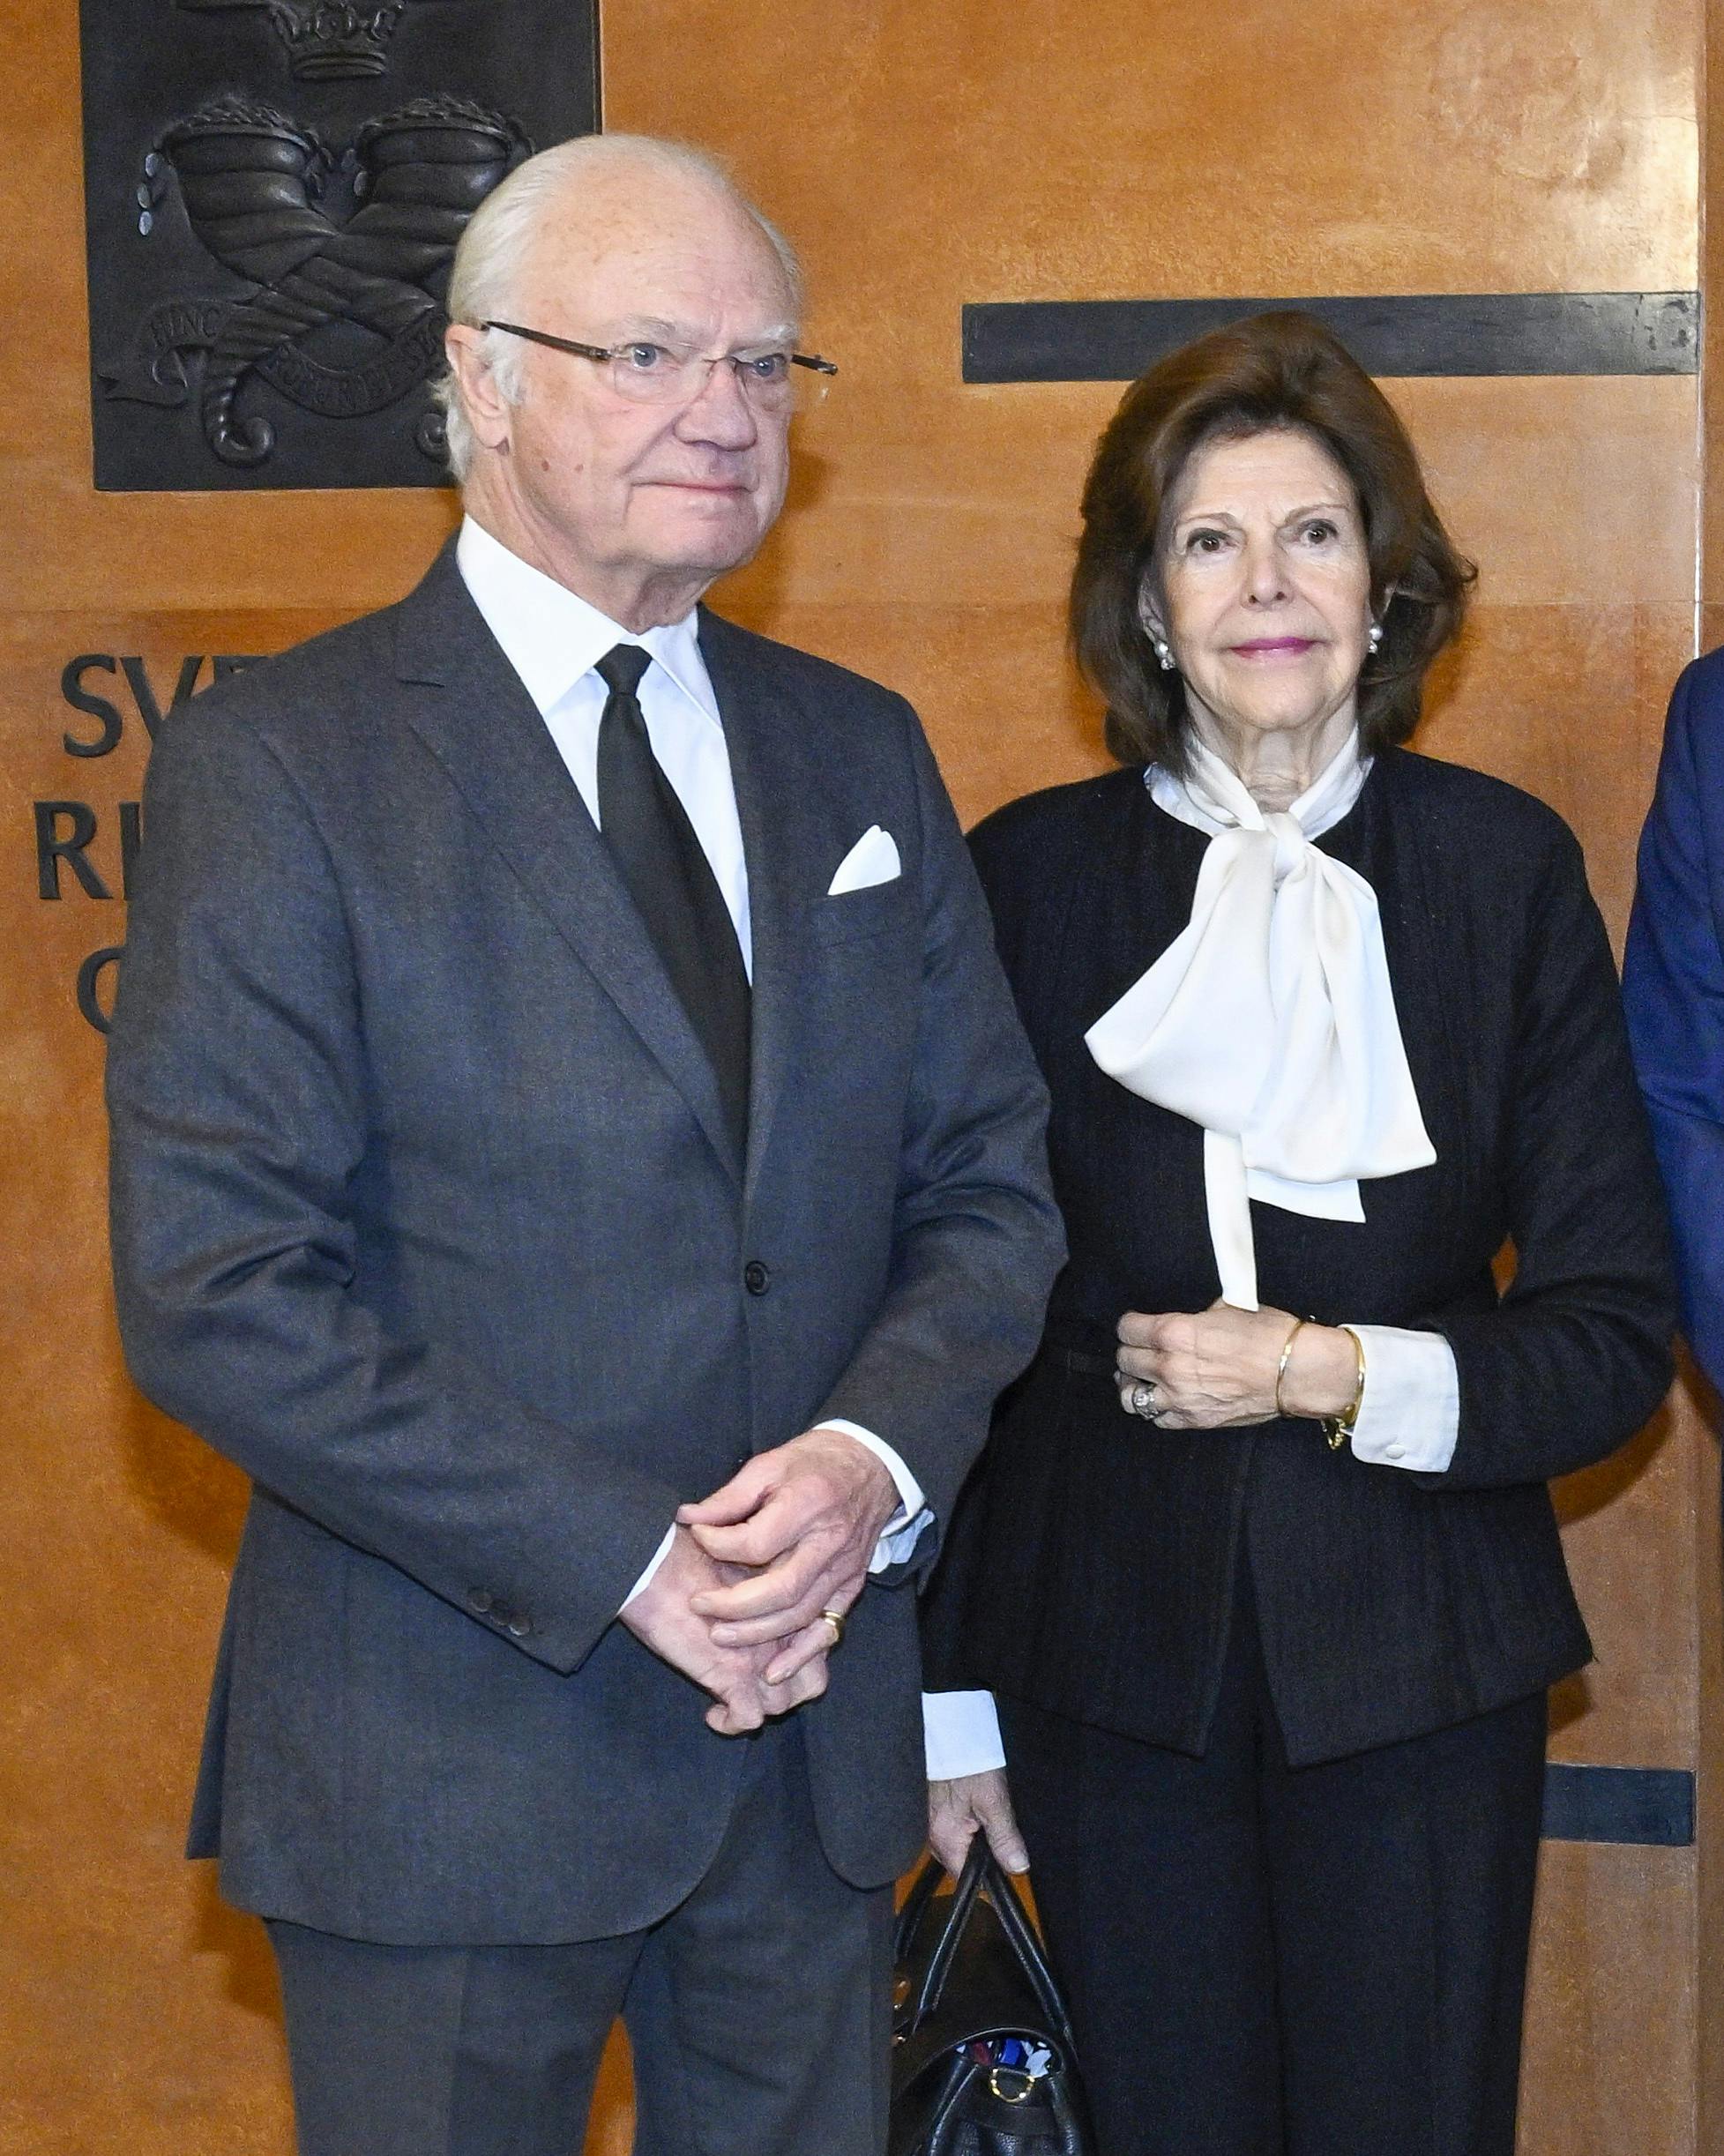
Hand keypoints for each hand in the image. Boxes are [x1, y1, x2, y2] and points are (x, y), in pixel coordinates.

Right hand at [620, 1525, 829, 1733]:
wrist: (658, 1565)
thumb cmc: (690, 1556)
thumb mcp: (740, 1569)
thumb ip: (758, 1591)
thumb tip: (757, 1607)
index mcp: (788, 1604)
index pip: (818, 1644)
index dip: (800, 1657)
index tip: (772, 1658)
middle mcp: (784, 1632)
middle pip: (811, 1680)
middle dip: (789, 1687)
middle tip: (759, 1684)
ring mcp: (760, 1656)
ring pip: (781, 1703)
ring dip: (759, 1706)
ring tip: (732, 1700)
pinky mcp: (732, 1675)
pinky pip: (746, 1718)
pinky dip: (729, 1722)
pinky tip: (713, 1714)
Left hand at [678, 1428, 898, 1685]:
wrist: (870, 1466)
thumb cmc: (814, 1463)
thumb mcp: (768, 1464)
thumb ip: (729, 1497)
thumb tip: (688, 1519)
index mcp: (807, 1505)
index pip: (756, 1542)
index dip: (718, 1544)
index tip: (697, 1536)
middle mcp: (828, 1542)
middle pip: (780, 1589)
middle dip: (734, 1606)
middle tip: (700, 1604)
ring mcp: (843, 1569)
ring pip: (800, 1615)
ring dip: (758, 1633)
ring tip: (720, 1635)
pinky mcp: (851, 1586)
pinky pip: (828, 1629)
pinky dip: (802, 1653)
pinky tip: (775, 1670)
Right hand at [928, 1769, 1028, 1874]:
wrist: (951, 1734)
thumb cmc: (970, 1765)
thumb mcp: (994, 1803)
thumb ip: (1004, 1838)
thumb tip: (1017, 1867)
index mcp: (946, 1839)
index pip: (965, 1878)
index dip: (989, 1877)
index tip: (1006, 1864)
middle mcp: (933, 1836)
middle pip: (961, 1862)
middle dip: (983, 1855)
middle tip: (1001, 1832)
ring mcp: (932, 1822)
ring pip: (959, 1844)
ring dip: (976, 1839)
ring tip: (990, 1817)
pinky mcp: (934, 1808)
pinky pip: (954, 1828)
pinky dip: (968, 1824)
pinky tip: (978, 1809)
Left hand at [1115, 1301, 1359, 1428]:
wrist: (1296, 1372)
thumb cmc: (1268, 1334)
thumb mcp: (1227, 1307)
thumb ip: (1196, 1316)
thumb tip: (1189, 1319)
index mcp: (1173, 1332)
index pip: (1127, 1329)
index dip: (1130, 1326)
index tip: (1135, 1326)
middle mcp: (1169, 1366)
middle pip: (1124, 1361)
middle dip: (1130, 1353)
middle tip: (1139, 1351)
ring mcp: (1178, 1398)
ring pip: (1130, 1397)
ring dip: (1132, 1385)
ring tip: (1140, 1380)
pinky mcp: (1193, 1420)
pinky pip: (1157, 1420)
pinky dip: (1156, 1410)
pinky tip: (1164, 1400)